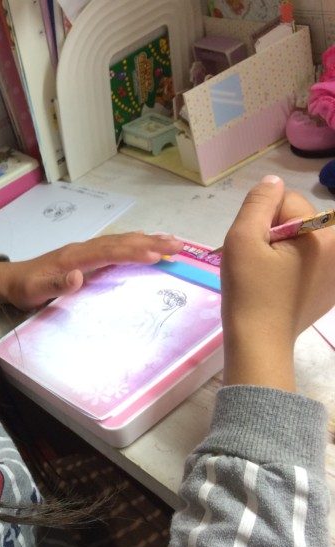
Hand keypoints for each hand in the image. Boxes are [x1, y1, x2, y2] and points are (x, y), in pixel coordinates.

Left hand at [0, 232, 184, 310]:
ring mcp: (84, 251)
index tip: (156, 256)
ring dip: (147, 240)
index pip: (109, 252)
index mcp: (74, 258)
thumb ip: (56, 285)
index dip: (132, 253)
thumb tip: (78, 276)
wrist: (9, 281)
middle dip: (150, 243)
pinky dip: (133, 243)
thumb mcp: (35, 291)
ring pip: (120, 241)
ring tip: (173, 241)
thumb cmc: (24, 289)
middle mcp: (83, 249)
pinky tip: (146, 243)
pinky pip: (115, 246)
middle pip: (121, 242)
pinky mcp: (85, 256)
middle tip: (179, 245)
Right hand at [220, 175, 334, 389]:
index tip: (252, 246)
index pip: (286, 200)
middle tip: (256, 262)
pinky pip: (308, 262)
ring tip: (266, 276)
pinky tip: (278, 288)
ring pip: (301, 240)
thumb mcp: (242, 239)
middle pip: (297, 219)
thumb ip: (257, 203)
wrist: (259, 342)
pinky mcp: (330, 289)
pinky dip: (292, 268)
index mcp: (322, 232)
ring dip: (282, 250)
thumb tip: (271, 182)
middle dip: (274, 233)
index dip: (261, 219)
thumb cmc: (249, 290)